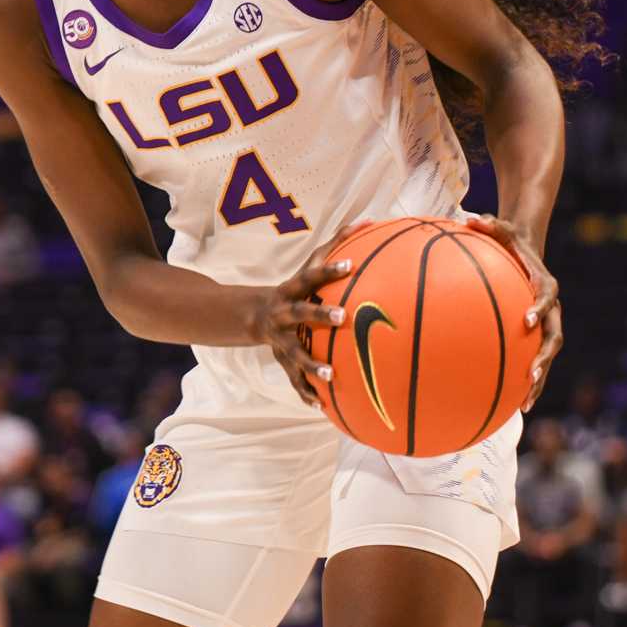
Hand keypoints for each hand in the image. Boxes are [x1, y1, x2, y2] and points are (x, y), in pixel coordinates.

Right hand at [251, 243, 354, 406]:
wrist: (255, 315)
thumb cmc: (297, 287)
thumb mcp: (309, 266)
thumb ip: (339, 243)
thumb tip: (370, 219)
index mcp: (292, 290)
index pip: (311, 275)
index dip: (328, 270)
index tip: (350, 265)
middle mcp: (283, 314)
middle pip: (301, 313)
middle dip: (320, 315)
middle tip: (343, 317)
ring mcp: (280, 339)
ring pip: (294, 354)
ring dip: (311, 366)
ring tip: (331, 377)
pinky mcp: (282, 360)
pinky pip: (293, 379)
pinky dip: (306, 393)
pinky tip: (322, 406)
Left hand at [466, 215, 561, 408]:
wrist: (529, 251)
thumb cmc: (510, 241)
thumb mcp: (501, 228)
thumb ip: (488, 224)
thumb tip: (469, 216)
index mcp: (544, 284)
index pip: (546, 296)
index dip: (539, 308)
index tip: (527, 321)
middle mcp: (550, 307)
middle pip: (554, 337)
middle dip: (545, 358)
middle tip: (532, 376)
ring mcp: (546, 323)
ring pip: (547, 355)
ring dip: (540, 380)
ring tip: (526, 405)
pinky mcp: (536, 335)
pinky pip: (533, 359)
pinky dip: (524, 381)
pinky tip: (509, 404)